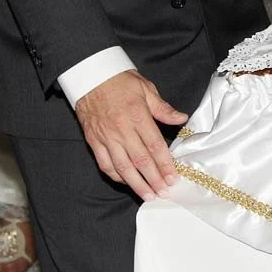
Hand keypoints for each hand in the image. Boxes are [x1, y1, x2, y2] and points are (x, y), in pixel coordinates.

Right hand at [74, 69, 187, 200]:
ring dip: (136, 184)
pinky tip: (127, 183)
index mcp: (137, 116)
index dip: (164, 164)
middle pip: (140, 160)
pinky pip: (105, 164)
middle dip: (154, 179)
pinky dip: (116, 176)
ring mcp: (106, 137)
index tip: (173, 178)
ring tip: (148, 195)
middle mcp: (121, 130)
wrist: (90, 76)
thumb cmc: (120, 81)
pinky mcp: (94, 141)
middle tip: (164, 193)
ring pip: (123, 167)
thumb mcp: (146, 89)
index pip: (154, 145)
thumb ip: (163, 108)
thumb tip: (181, 118)